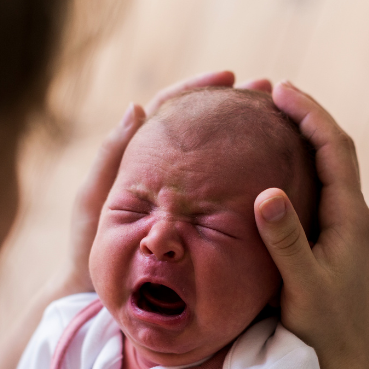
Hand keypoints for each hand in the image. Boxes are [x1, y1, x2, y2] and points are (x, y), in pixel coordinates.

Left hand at [60, 70, 263, 294]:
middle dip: (234, 106)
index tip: (229, 77)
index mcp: (140, 156)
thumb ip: (111, 157)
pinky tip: (272, 171)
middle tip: (267, 90)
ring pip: (217, 158)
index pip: (172, 109)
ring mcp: (183, 195)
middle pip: (202, 127)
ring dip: (245, 137)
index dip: (199, 89)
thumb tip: (137, 108)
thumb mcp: (95, 199)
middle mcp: (166, 170)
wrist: (96, 292)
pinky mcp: (196, 220)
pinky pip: (223, 192)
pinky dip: (245, 177)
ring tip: (279, 121)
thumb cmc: (89, 246)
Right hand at [253, 81, 368, 368]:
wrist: (342, 364)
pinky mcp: (327, 244)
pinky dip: (293, 169)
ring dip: (300, 140)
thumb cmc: (324, 329)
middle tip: (270, 94)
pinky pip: (312, 192)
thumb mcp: (302, 286)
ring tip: (267, 121)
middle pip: (332, 151)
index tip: (280, 90)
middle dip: (305, 117)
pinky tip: (267, 172)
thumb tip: (267, 193)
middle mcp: (350, 217)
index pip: (335, 149)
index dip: (310, 114)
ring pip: (323, 170)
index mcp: (349, 218)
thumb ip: (285, 241)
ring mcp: (340, 230)